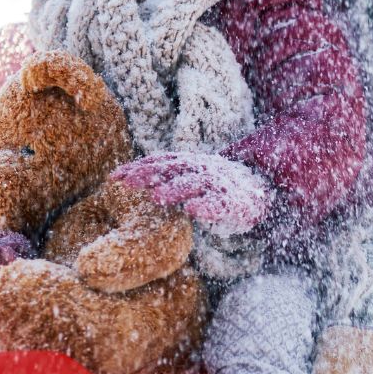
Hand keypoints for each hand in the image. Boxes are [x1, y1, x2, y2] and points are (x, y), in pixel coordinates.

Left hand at [111, 151, 270, 236]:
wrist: (258, 188)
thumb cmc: (214, 186)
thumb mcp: (188, 177)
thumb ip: (165, 177)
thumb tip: (127, 181)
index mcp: (187, 163)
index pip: (158, 162)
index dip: (137, 168)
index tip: (114, 177)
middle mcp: (200, 169)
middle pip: (171, 170)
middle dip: (149, 175)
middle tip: (127, 184)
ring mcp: (216, 184)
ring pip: (193, 185)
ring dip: (174, 189)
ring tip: (157, 197)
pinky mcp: (232, 201)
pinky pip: (218, 204)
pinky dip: (206, 206)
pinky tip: (193, 210)